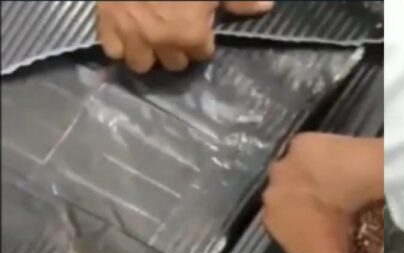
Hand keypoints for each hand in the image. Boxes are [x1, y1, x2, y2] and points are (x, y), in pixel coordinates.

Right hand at [96, 1, 272, 72]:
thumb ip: (240, 0)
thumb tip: (266, 7)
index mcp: (192, 34)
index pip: (201, 54)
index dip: (202, 41)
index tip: (200, 29)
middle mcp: (162, 42)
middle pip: (173, 64)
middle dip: (177, 50)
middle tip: (176, 34)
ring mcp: (132, 35)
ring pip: (141, 64)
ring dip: (148, 54)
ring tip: (151, 39)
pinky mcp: (107, 24)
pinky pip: (112, 50)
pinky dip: (119, 44)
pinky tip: (127, 33)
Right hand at [263, 133, 383, 252]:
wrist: (360, 199)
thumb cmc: (347, 238)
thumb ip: (313, 245)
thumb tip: (322, 240)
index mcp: (274, 226)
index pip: (282, 223)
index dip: (301, 219)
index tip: (320, 218)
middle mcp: (270, 196)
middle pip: (282, 194)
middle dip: (299, 195)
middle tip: (328, 197)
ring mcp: (282, 167)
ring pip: (292, 170)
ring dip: (307, 173)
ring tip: (334, 176)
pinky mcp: (299, 143)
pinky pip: (307, 149)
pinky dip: (320, 153)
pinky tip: (338, 157)